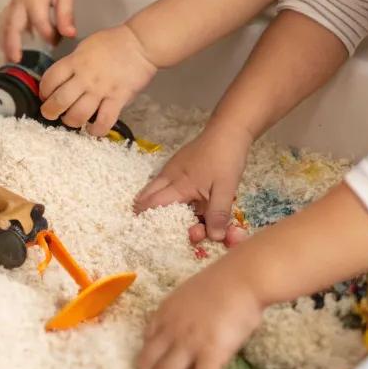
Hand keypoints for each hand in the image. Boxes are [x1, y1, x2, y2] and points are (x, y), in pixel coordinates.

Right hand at [0, 0, 77, 58]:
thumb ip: (65, 14)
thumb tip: (68, 35)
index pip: (40, 25)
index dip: (49, 36)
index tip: (58, 42)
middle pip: (11, 26)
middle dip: (11, 45)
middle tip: (15, 62)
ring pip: (5, 21)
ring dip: (5, 39)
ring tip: (8, 56)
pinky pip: (7, 15)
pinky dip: (8, 28)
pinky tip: (16, 37)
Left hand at [38, 23, 156, 135]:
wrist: (140, 43)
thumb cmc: (114, 42)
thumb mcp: (86, 46)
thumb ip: (74, 63)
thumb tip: (63, 79)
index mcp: (75, 61)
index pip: (49, 80)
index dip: (43, 91)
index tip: (45, 96)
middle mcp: (85, 77)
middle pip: (59, 101)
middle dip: (49, 111)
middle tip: (50, 113)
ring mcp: (101, 89)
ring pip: (77, 115)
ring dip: (70, 121)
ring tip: (72, 120)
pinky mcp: (117, 99)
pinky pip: (103, 121)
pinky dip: (96, 129)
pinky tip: (92, 128)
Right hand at [134, 121, 251, 240]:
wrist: (229, 130)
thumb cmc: (226, 159)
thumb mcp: (226, 189)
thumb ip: (219, 214)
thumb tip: (214, 238)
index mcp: (179, 185)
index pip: (155, 204)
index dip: (147, 218)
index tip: (139, 230)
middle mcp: (171, 175)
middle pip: (148, 193)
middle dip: (142, 208)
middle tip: (138, 221)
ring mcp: (174, 167)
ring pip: (155, 185)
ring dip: (151, 198)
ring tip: (147, 212)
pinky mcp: (181, 162)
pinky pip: (164, 179)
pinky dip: (162, 190)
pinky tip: (169, 196)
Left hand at [138, 258, 264, 368]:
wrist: (244, 277)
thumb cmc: (224, 283)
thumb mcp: (190, 296)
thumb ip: (182, 318)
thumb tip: (187, 341)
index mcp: (164, 313)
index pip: (145, 344)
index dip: (151, 362)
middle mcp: (169, 329)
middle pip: (146, 365)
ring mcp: (188, 341)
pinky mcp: (210, 352)